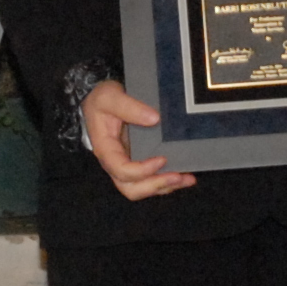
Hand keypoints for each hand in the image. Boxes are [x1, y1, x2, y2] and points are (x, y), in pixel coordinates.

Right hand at [83, 80, 195, 202]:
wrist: (99, 99)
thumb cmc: (101, 99)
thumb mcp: (110, 98)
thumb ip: (130, 107)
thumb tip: (154, 119)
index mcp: (106, 149)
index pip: (121, 170)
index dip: (142, 170)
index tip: (162, 159)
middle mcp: (114, 163)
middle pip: (131, 188)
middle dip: (155, 185)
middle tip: (177, 176)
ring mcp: (127, 164)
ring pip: (143, 188)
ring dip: (165, 186)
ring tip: (187, 179)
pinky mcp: (137, 161)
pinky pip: (151, 179)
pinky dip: (168, 181)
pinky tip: (185, 176)